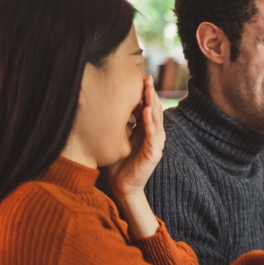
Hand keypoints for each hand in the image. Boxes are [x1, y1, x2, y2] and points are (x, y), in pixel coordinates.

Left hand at [106, 76, 164, 196]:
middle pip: (154, 110)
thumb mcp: (116, 137)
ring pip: (156, 120)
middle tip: (147, 78)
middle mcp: (153, 135)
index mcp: (145, 130)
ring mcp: (155, 144)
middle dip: (151, 94)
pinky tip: (147, 111)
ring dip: (153, 104)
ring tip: (149, 90)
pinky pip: (153, 135)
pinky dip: (150, 122)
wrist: (121, 186)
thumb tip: (107, 103)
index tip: (141, 78)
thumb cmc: (117, 163)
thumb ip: (118, 123)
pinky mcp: (154, 154)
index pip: (148, 108)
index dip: (146, 94)